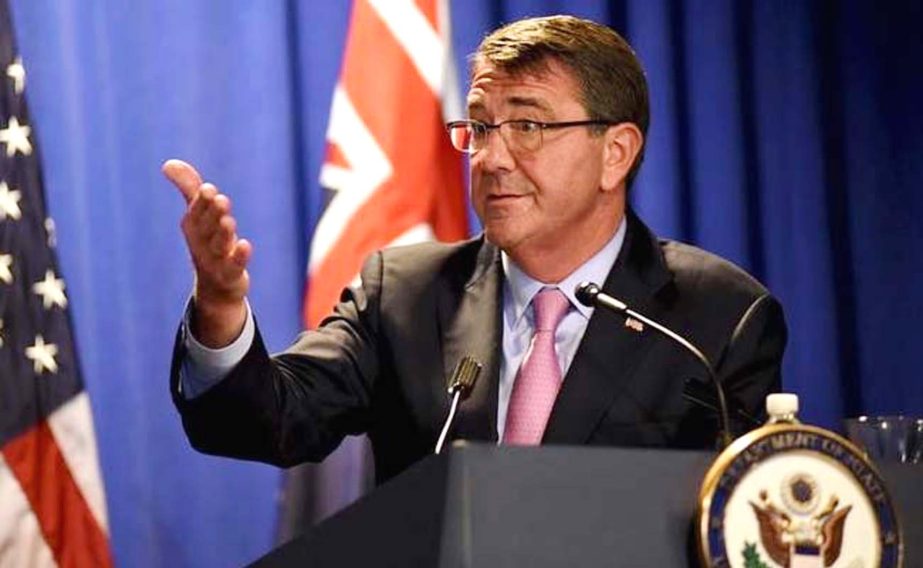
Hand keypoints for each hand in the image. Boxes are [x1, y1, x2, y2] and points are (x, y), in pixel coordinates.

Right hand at [163, 159, 250, 346]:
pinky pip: (234, 266)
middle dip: (213, 213)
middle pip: (208, 227)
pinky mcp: (231, 274)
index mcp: (193, 226)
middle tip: (220, 199)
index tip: (208, 189)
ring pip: (219, 245)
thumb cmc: (208, 242)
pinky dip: (239, 257)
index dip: (202, 202)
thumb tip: (168, 163)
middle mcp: (202, 242)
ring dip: (223, 233)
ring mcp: (215, 260)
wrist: (215, 286)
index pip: (197, 212)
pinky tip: (246, 245)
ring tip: (229, 221)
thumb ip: (188, 188)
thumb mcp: (199, 215)